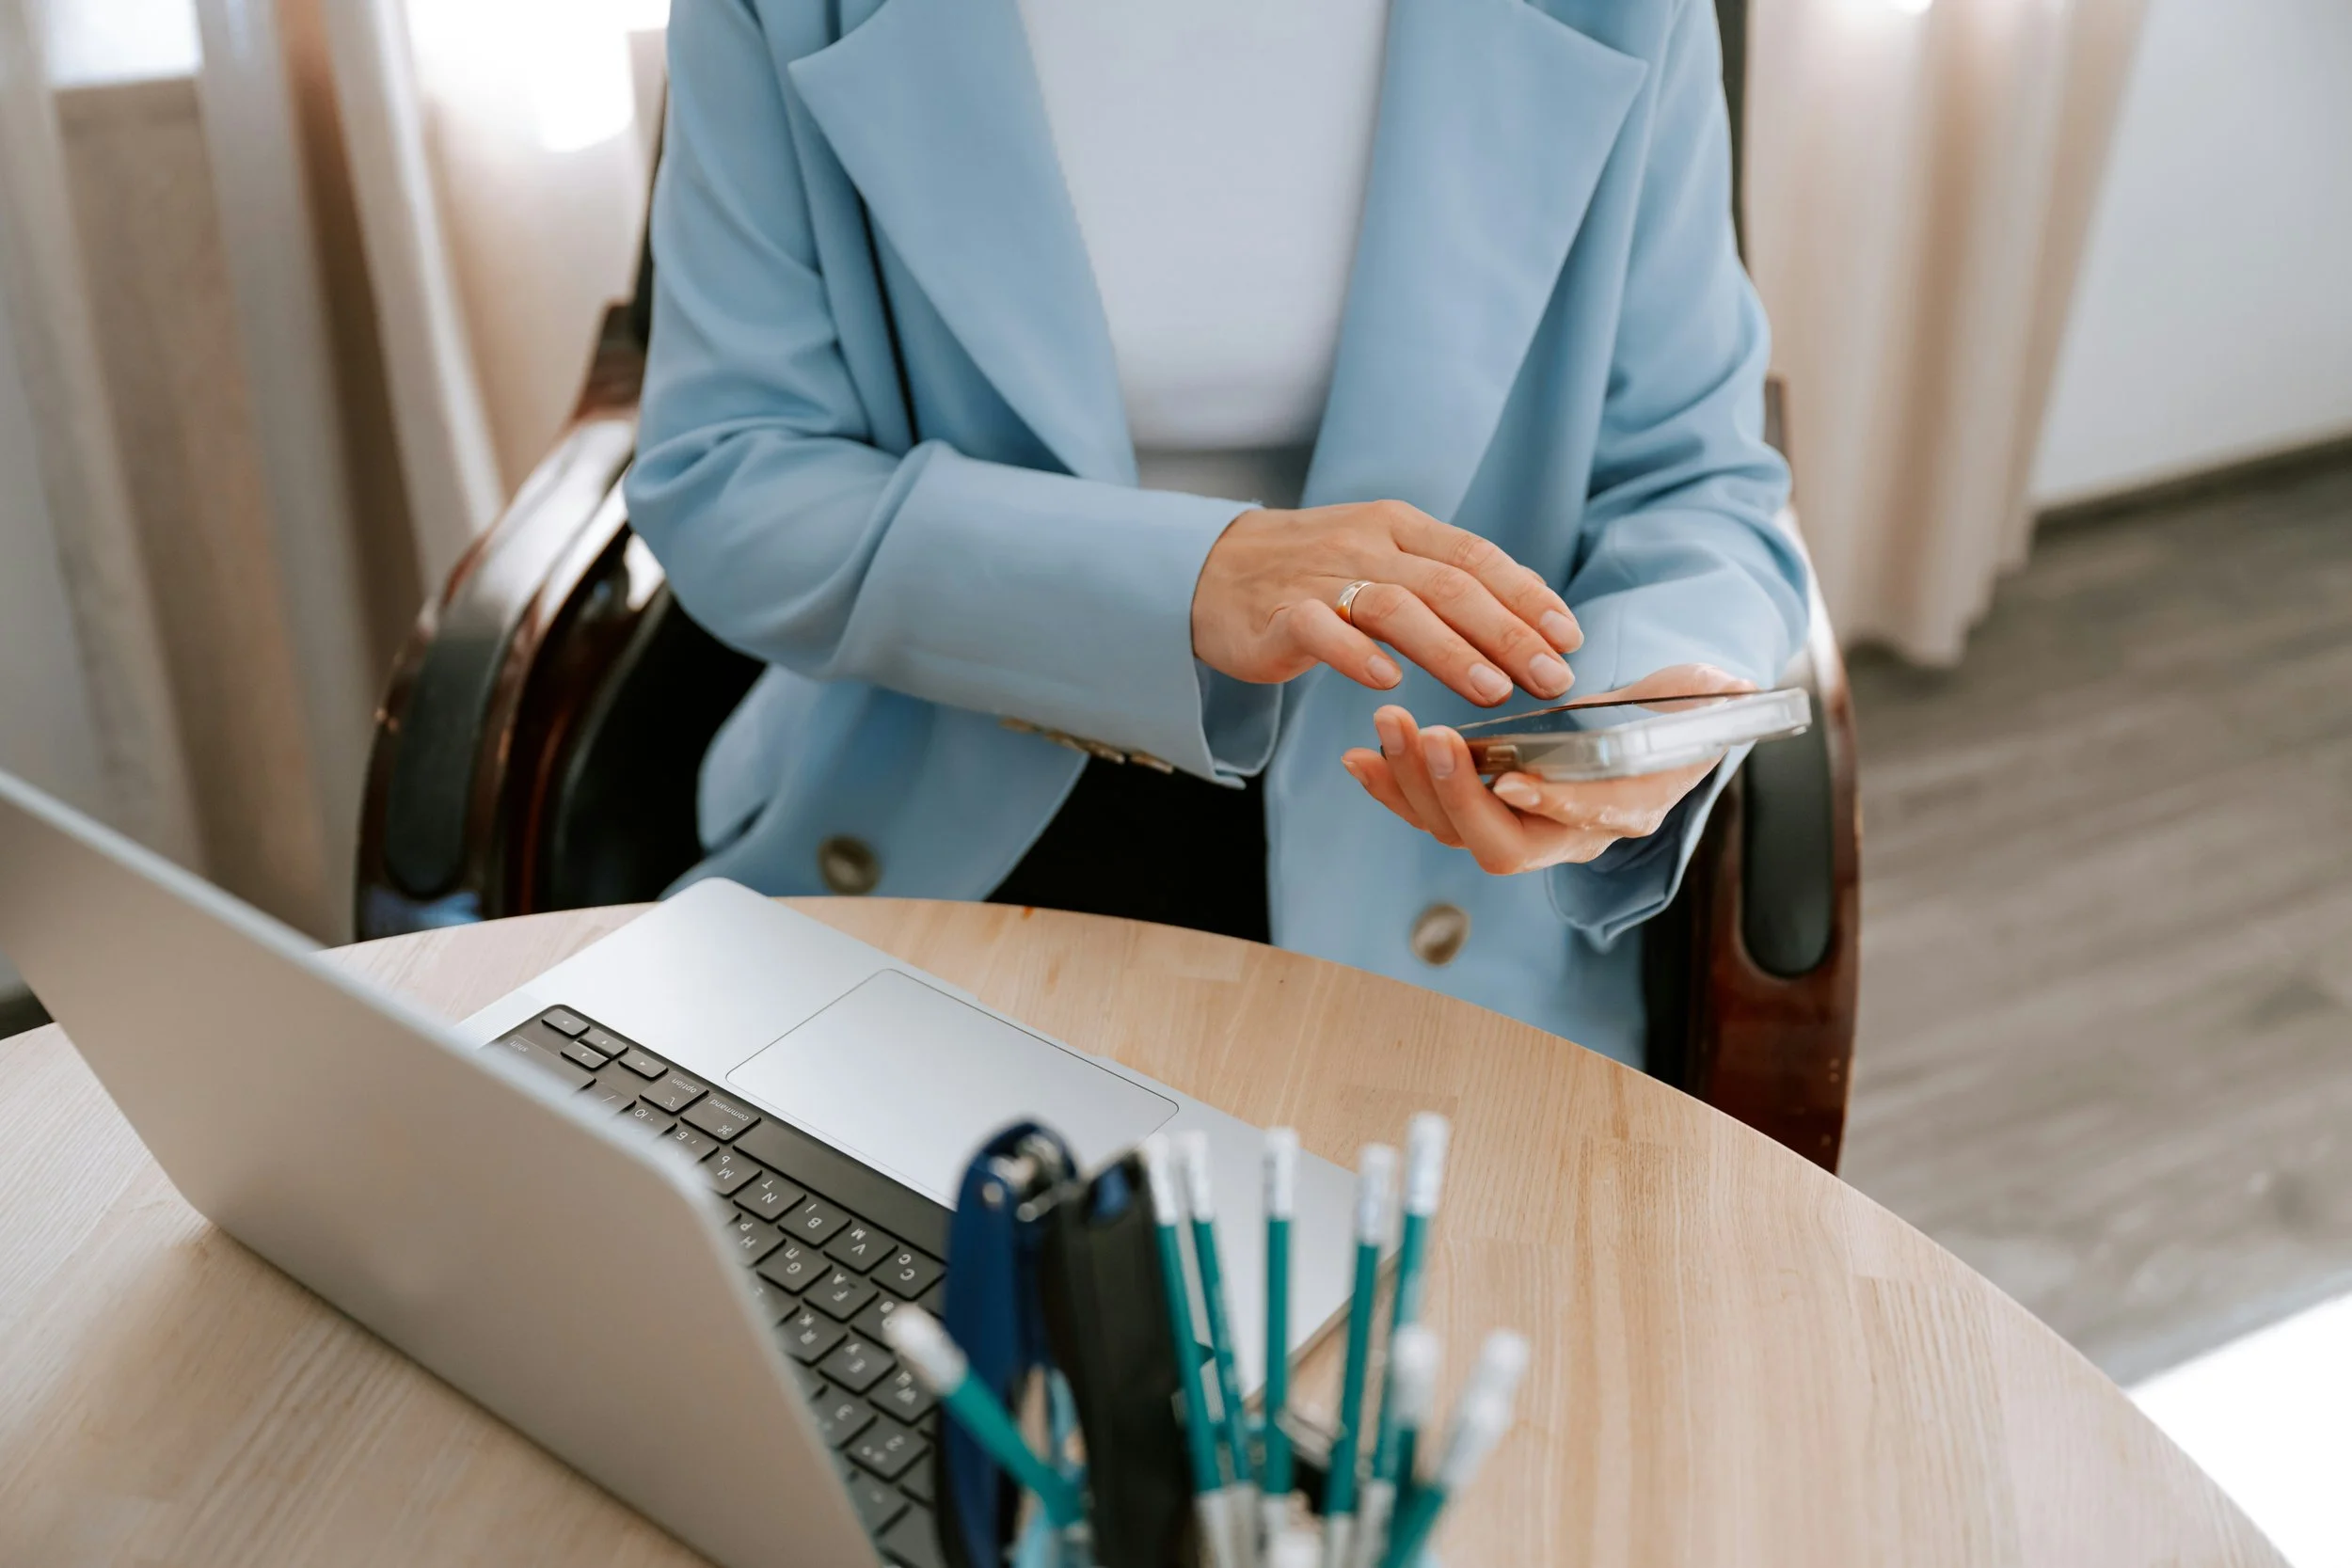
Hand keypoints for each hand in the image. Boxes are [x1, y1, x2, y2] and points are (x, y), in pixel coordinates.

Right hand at [1191, 501, 1581, 707]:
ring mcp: (1319, 576)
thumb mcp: (1384, 556)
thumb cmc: (1314, 572)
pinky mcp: (1277, 614)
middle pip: (1449, 585)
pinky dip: (1357, 656)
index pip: (1476, 557)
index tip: (1569, 639)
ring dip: (1450, 650)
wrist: (1212, 570)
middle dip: (1508, 633)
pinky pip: (1321, 630)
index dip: (1526, 596)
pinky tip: (1389, 685)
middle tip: (1551, 678)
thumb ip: (1446, 577)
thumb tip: (1530, 609)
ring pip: (1396, 608)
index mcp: (1399, 526)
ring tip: (1493, 690)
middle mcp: (1365, 544)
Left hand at [1338, 665, 1752, 874]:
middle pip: (1502, 844)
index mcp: (1627, 811)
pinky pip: (1428, 811)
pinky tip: (1361, 757)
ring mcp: (1519, 829)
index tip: (1516, 780)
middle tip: (1427, 732)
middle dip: (1457, 793)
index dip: (1554, 807)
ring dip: (1414, 781)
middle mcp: (1569, 838)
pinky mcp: (1478, 811)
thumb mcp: (1698, 697)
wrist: (1644, 726)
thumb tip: (1729, 686)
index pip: (1589, 824)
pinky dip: (1392, 785)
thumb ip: (1705, 695)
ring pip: (1454, 829)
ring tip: (1387, 725)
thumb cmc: (1674, 709)